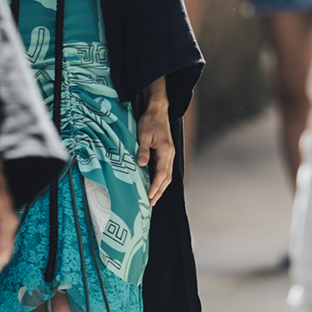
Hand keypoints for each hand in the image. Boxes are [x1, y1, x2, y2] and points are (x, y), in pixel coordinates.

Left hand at [137, 79, 173, 204]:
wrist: (158, 109)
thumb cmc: (150, 120)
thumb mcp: (143, 134)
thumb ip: (143, 150)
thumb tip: (141, 165)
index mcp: (166, 151)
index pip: (162, 174)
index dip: (156, 186)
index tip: (149, 196)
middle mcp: (170, 154)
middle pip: (167, 178)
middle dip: (159, 191)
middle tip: (151, 202)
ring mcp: (170, 153)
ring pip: (168, 175)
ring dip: (161, 187)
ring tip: (153, 197)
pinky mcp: (167, 152)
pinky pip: (166, 169)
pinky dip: (161, 179)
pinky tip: (155, 183)